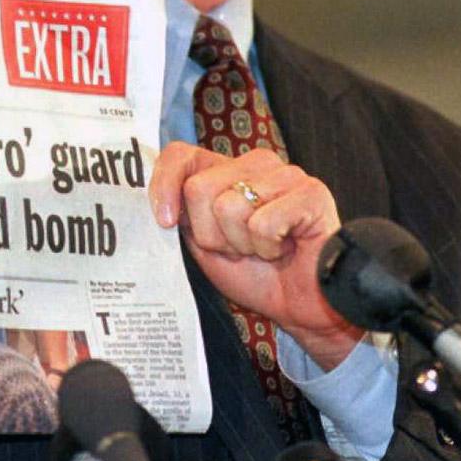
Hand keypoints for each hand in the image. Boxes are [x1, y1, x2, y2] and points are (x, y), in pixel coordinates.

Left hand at [150, 142, 360, 369]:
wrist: (300, 306)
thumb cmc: (254, 273)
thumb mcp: (204, 242)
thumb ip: (181, 214)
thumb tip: (149, 198)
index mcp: (226, 169)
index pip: (181, 154)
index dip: (164, 184)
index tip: (165, 221)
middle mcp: (255, 163)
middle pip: (198, 188)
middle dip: (212, 234)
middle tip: (239, 249)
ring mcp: (286, 173)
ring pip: (229, 206)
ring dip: (242, 244)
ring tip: (264, 250)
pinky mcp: (312, 192)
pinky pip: (263, 222)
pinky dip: (269, 248)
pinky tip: (285, 248)